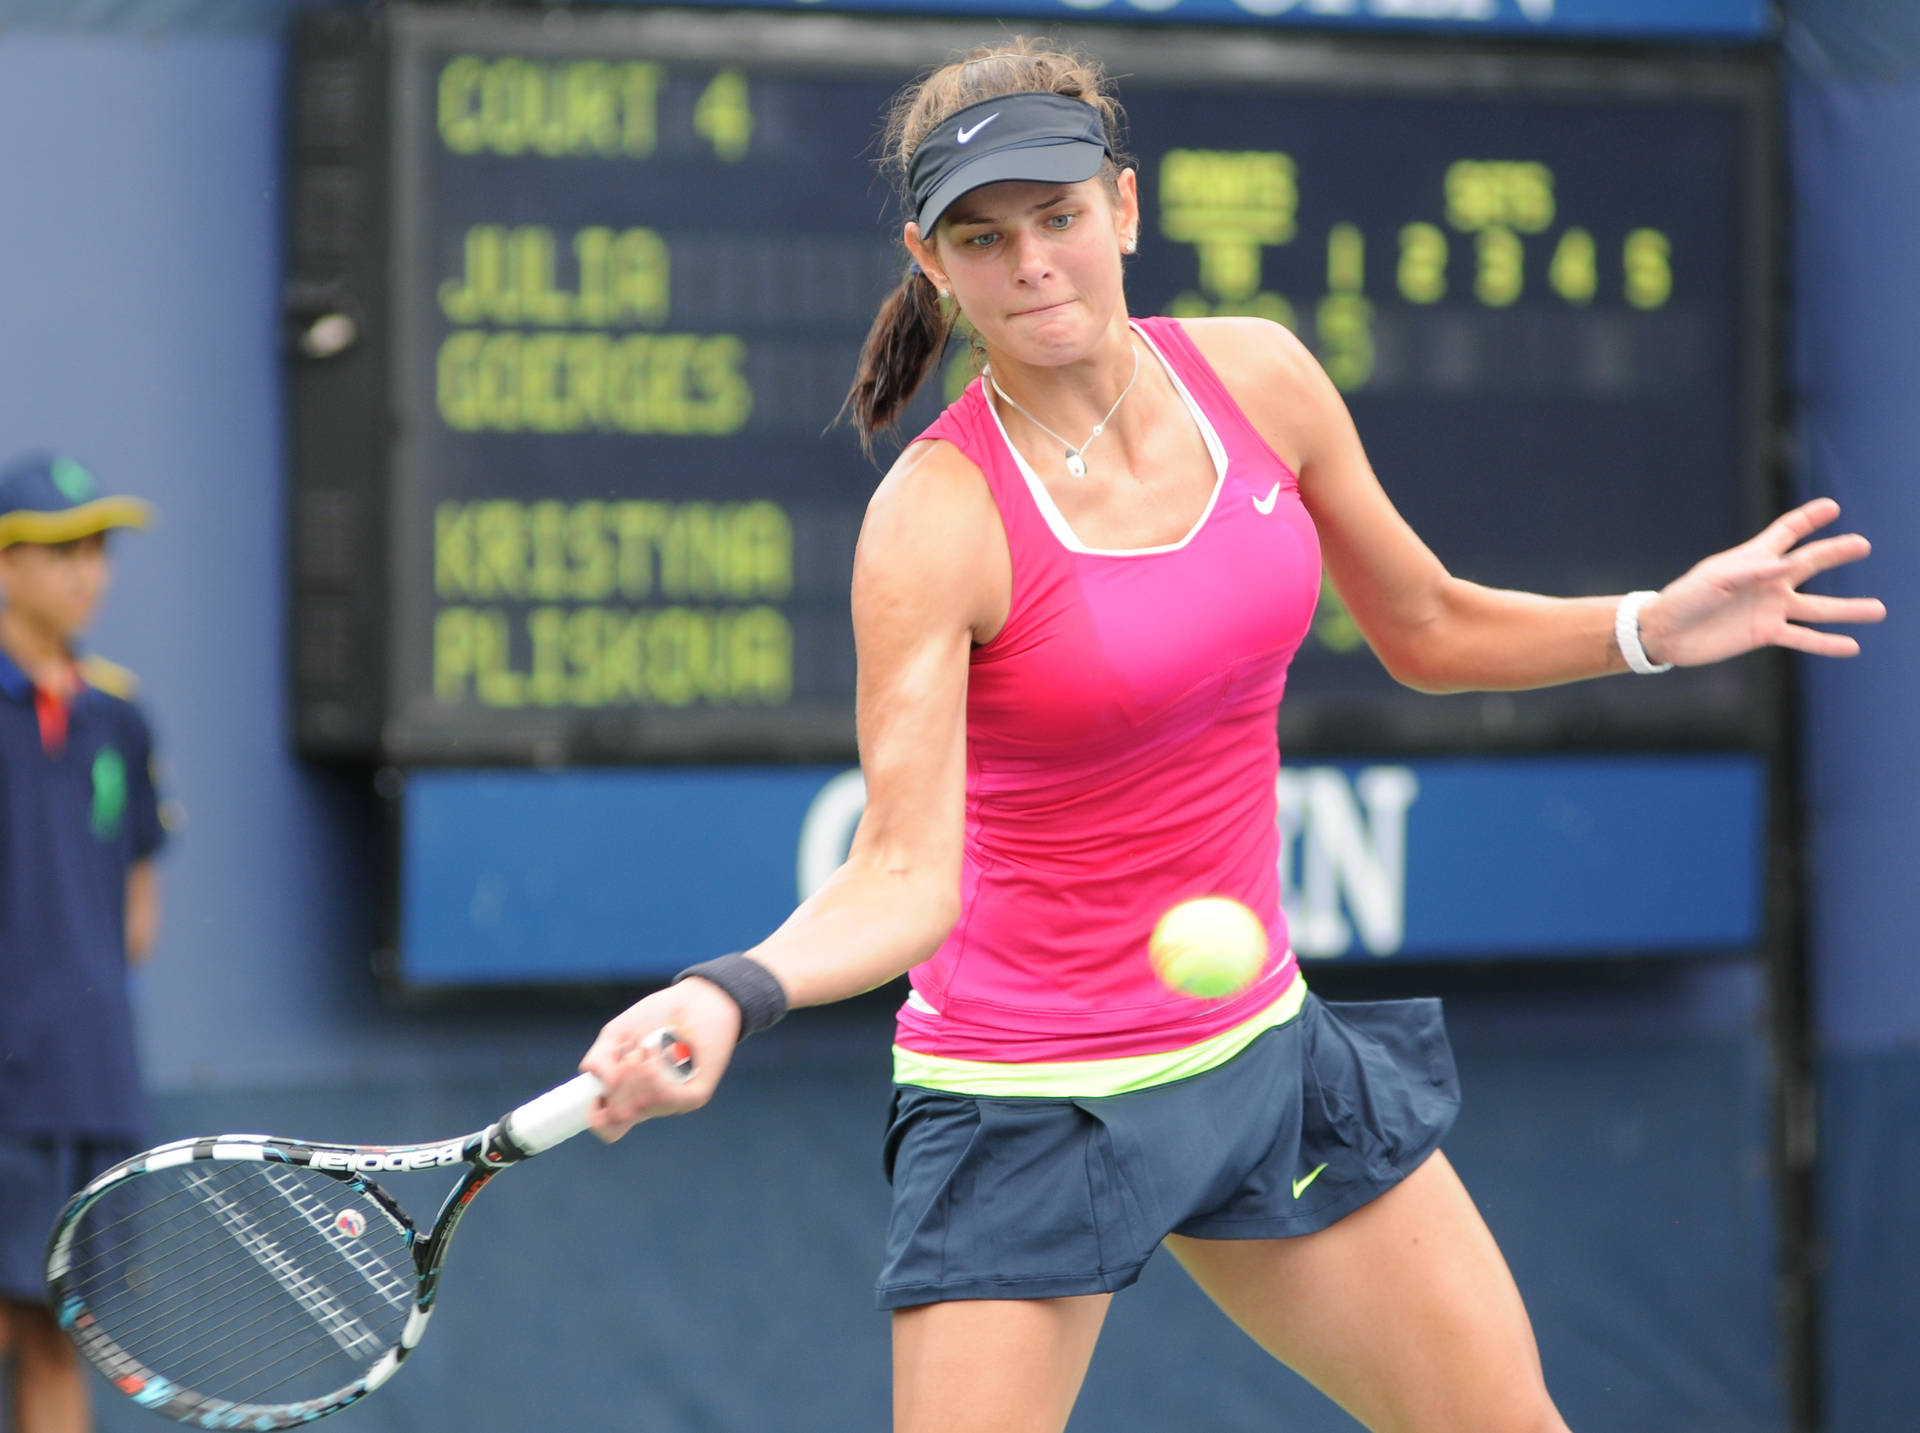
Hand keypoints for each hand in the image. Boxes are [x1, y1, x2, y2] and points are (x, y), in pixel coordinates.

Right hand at [579, 978, 742, 1140]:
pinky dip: (654, 1072)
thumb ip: (599, 1059)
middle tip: (631, 1053)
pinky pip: (665, 1098)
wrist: (695, 999)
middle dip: (616, 1082)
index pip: (610, 1128)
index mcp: (628, 1095)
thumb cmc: (656, 1017)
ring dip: (636, 1071)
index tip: (597, 1093)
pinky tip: (658, 1051)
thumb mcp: (616, 1035)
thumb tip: (604, 1087)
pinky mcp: (695, 1095)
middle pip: (619, 1117)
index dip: (597, 1116)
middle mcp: (650, 1103)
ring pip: (641, 1106)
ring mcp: (673, 1102)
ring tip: (648, 1046)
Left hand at [1639, 498, 1884, 666]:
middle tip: (1863, 544)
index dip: (1808, 519)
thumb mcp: (1715, 580)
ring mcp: (1770, 608)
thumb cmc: (1686, 597)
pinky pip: (1802, 638)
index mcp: (1754, 558)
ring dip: (1847, 610)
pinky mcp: (1766, 634)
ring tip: (1878, 610)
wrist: (1667, 632)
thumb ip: (1750, 572)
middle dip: (1836, 553)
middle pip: (1810, 563)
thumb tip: (1785, 565)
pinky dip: (1826, 644)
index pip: (1787, 532)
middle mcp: (1769, 581)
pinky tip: (1852, 646)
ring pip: (1818, 608)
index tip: (1832, 507)